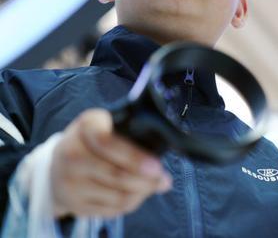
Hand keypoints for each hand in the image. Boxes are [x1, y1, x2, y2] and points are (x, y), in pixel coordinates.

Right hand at [50, 108, 171, 217]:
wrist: (57, 165)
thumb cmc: (94, 141)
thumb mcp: (109, 126)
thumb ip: (134, 139)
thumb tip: (163, 170)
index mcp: (86, 126)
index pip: (107, 142)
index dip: (135, 157)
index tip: (157, 166)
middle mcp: (71, 154)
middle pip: (116, 174)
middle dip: (146, 180)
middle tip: (162, 179)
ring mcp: (69, 182)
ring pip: (118, 196)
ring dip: (142, 193)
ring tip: (153, 185)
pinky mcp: (74, 204)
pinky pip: (112, 210)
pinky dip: (131, 203)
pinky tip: (138, 194)